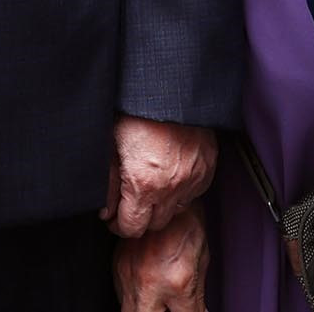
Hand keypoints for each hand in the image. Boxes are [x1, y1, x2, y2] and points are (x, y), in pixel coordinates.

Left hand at [101, 116, 216, 238]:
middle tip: (131, 200)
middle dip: (140, 216)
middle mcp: (171, 187)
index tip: (114, 216)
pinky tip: (170, 174)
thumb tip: (104, 210)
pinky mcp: (208, 167)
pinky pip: (194, 191)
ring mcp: (193, 178)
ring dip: (162, 204)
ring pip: (176, 209)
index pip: (131, 228)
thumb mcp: (111, 144)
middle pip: (154, 224)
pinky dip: (182, 189)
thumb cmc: (136, 110)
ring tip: (151, 185)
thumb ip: (107, 182)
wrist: (171, 85)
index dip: (118, 224)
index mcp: (143, 184)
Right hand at [113, 205, 208, 311]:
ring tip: (158, 297)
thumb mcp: (202, 258)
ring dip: (145, 307)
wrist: (165, 190)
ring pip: (129, 310)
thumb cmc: (188, 219)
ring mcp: (130, 275)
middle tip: (168, 306)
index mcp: (178, 283)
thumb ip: (196, 293)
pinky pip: (122, 292)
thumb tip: (199, 309)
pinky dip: (136, 295)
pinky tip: (148, 287)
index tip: (192, 310)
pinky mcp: (117, 265)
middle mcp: (150, 282)